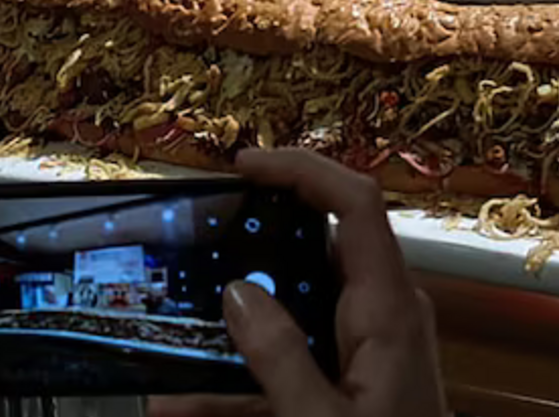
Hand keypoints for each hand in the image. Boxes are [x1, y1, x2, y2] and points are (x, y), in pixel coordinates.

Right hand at [150, 148, 447, 416]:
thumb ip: (278, 356)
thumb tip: (238, 290)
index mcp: (390, 310)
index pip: (355, 204)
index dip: (301, 168)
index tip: (241, 165)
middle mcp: (386, 317)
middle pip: (316, 252)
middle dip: (249, 251)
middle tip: (189, 250)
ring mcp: (372, 351)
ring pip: (293, 314)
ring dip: (231, 331)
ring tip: (167, 340)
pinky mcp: (356, 386)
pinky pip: (294, 365)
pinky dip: (241, 383)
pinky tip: (181, 406)